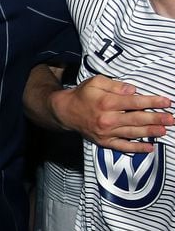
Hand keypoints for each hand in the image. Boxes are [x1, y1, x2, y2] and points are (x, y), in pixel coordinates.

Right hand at [51, 74, 172, 152]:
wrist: (65, 111)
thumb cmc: (83, 94)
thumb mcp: (95, 82)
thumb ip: (115, 85)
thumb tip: (133, 90)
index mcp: (106, 102)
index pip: (134, 102)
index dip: (152, 102)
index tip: (166, 102)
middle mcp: (108, 118)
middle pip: (137, 119)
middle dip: (156, 119)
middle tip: (172, 119)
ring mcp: (106, 132)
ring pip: (133, 133)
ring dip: (151, 132)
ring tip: (165, 130)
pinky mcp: (104, 142)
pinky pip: (123, 147)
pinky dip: (137, 148)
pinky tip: (150, 147)